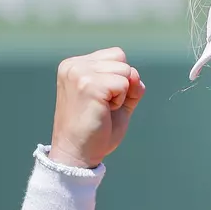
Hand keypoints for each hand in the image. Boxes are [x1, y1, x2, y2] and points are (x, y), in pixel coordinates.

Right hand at [50, 47, 145, 168]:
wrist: (78, 154)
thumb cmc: (95, 130)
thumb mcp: (115, 100)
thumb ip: (128, 84)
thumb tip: (136, 75)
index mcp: (75, 65)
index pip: (116, 55)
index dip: (121, 79)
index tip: (103, 99)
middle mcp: (74, 66)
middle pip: (123, 61)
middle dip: (123, 86)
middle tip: (103, 107)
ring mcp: (80, 74)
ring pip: (126, 71)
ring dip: (122, 94)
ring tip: (103, 109)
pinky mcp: (89, 85)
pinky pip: (125, 84)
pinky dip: (121, 101)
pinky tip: (104, 112)